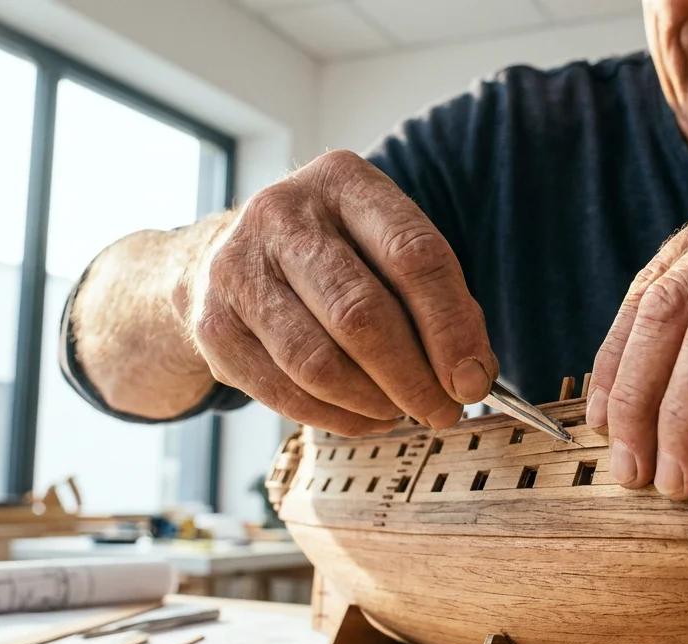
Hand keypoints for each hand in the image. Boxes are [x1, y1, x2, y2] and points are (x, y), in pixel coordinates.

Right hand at [178, 150, 497, 434]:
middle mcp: (283, 214)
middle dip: (413, 377)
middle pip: (361, 313)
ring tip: (403, 412)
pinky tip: (365, 416)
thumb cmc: (333, 257)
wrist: (227, 259)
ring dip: (374, 402)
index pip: (412, 255)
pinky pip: (284, 391)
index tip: (474, 378)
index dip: (451, 326)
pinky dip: (336, 417)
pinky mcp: (213, 324)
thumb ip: (437, 301)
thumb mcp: (386, 248)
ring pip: (318, 361)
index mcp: (344, 181)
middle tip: (443, 410)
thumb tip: (473, 375)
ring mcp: (237, 267)